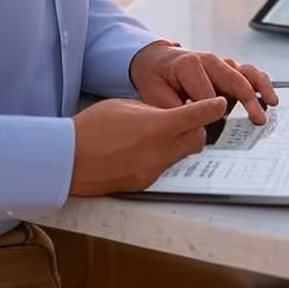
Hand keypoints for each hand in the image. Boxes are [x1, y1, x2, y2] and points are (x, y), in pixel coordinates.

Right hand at [70, 96, 226, 195]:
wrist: (68, 158)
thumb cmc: (92, 128)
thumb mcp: (125, 106)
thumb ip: (151, 109)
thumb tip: (166, 114)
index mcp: (156, 126)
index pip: (195, 116)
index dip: (211, 108)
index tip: (220, 104)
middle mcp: (159, 150)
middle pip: (197, 139)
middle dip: (197, 128)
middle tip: (189, 119)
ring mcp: (153, 170)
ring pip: (181, 155)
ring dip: (179, 143)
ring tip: (160, 134)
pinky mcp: (144, 183)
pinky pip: (163, 167)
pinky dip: (161, 156)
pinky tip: (142, 149)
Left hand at [130, 42, 277, 124]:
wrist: (156, 60)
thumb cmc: (156, 77)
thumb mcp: (153, 93)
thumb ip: (172, 108)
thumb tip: (192, 126)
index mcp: (189, 65)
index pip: (206, 94)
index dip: (211, 114)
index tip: (214, 130)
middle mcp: (208, 60)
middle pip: (233, 80)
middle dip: (247, 100)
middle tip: (258, 119)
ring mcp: (220, 63)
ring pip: (246, 72)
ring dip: (260, 88)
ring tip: (271, 103)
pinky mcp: (228, 69)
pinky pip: (248, 73)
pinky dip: (260, 83)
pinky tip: (268, 97)